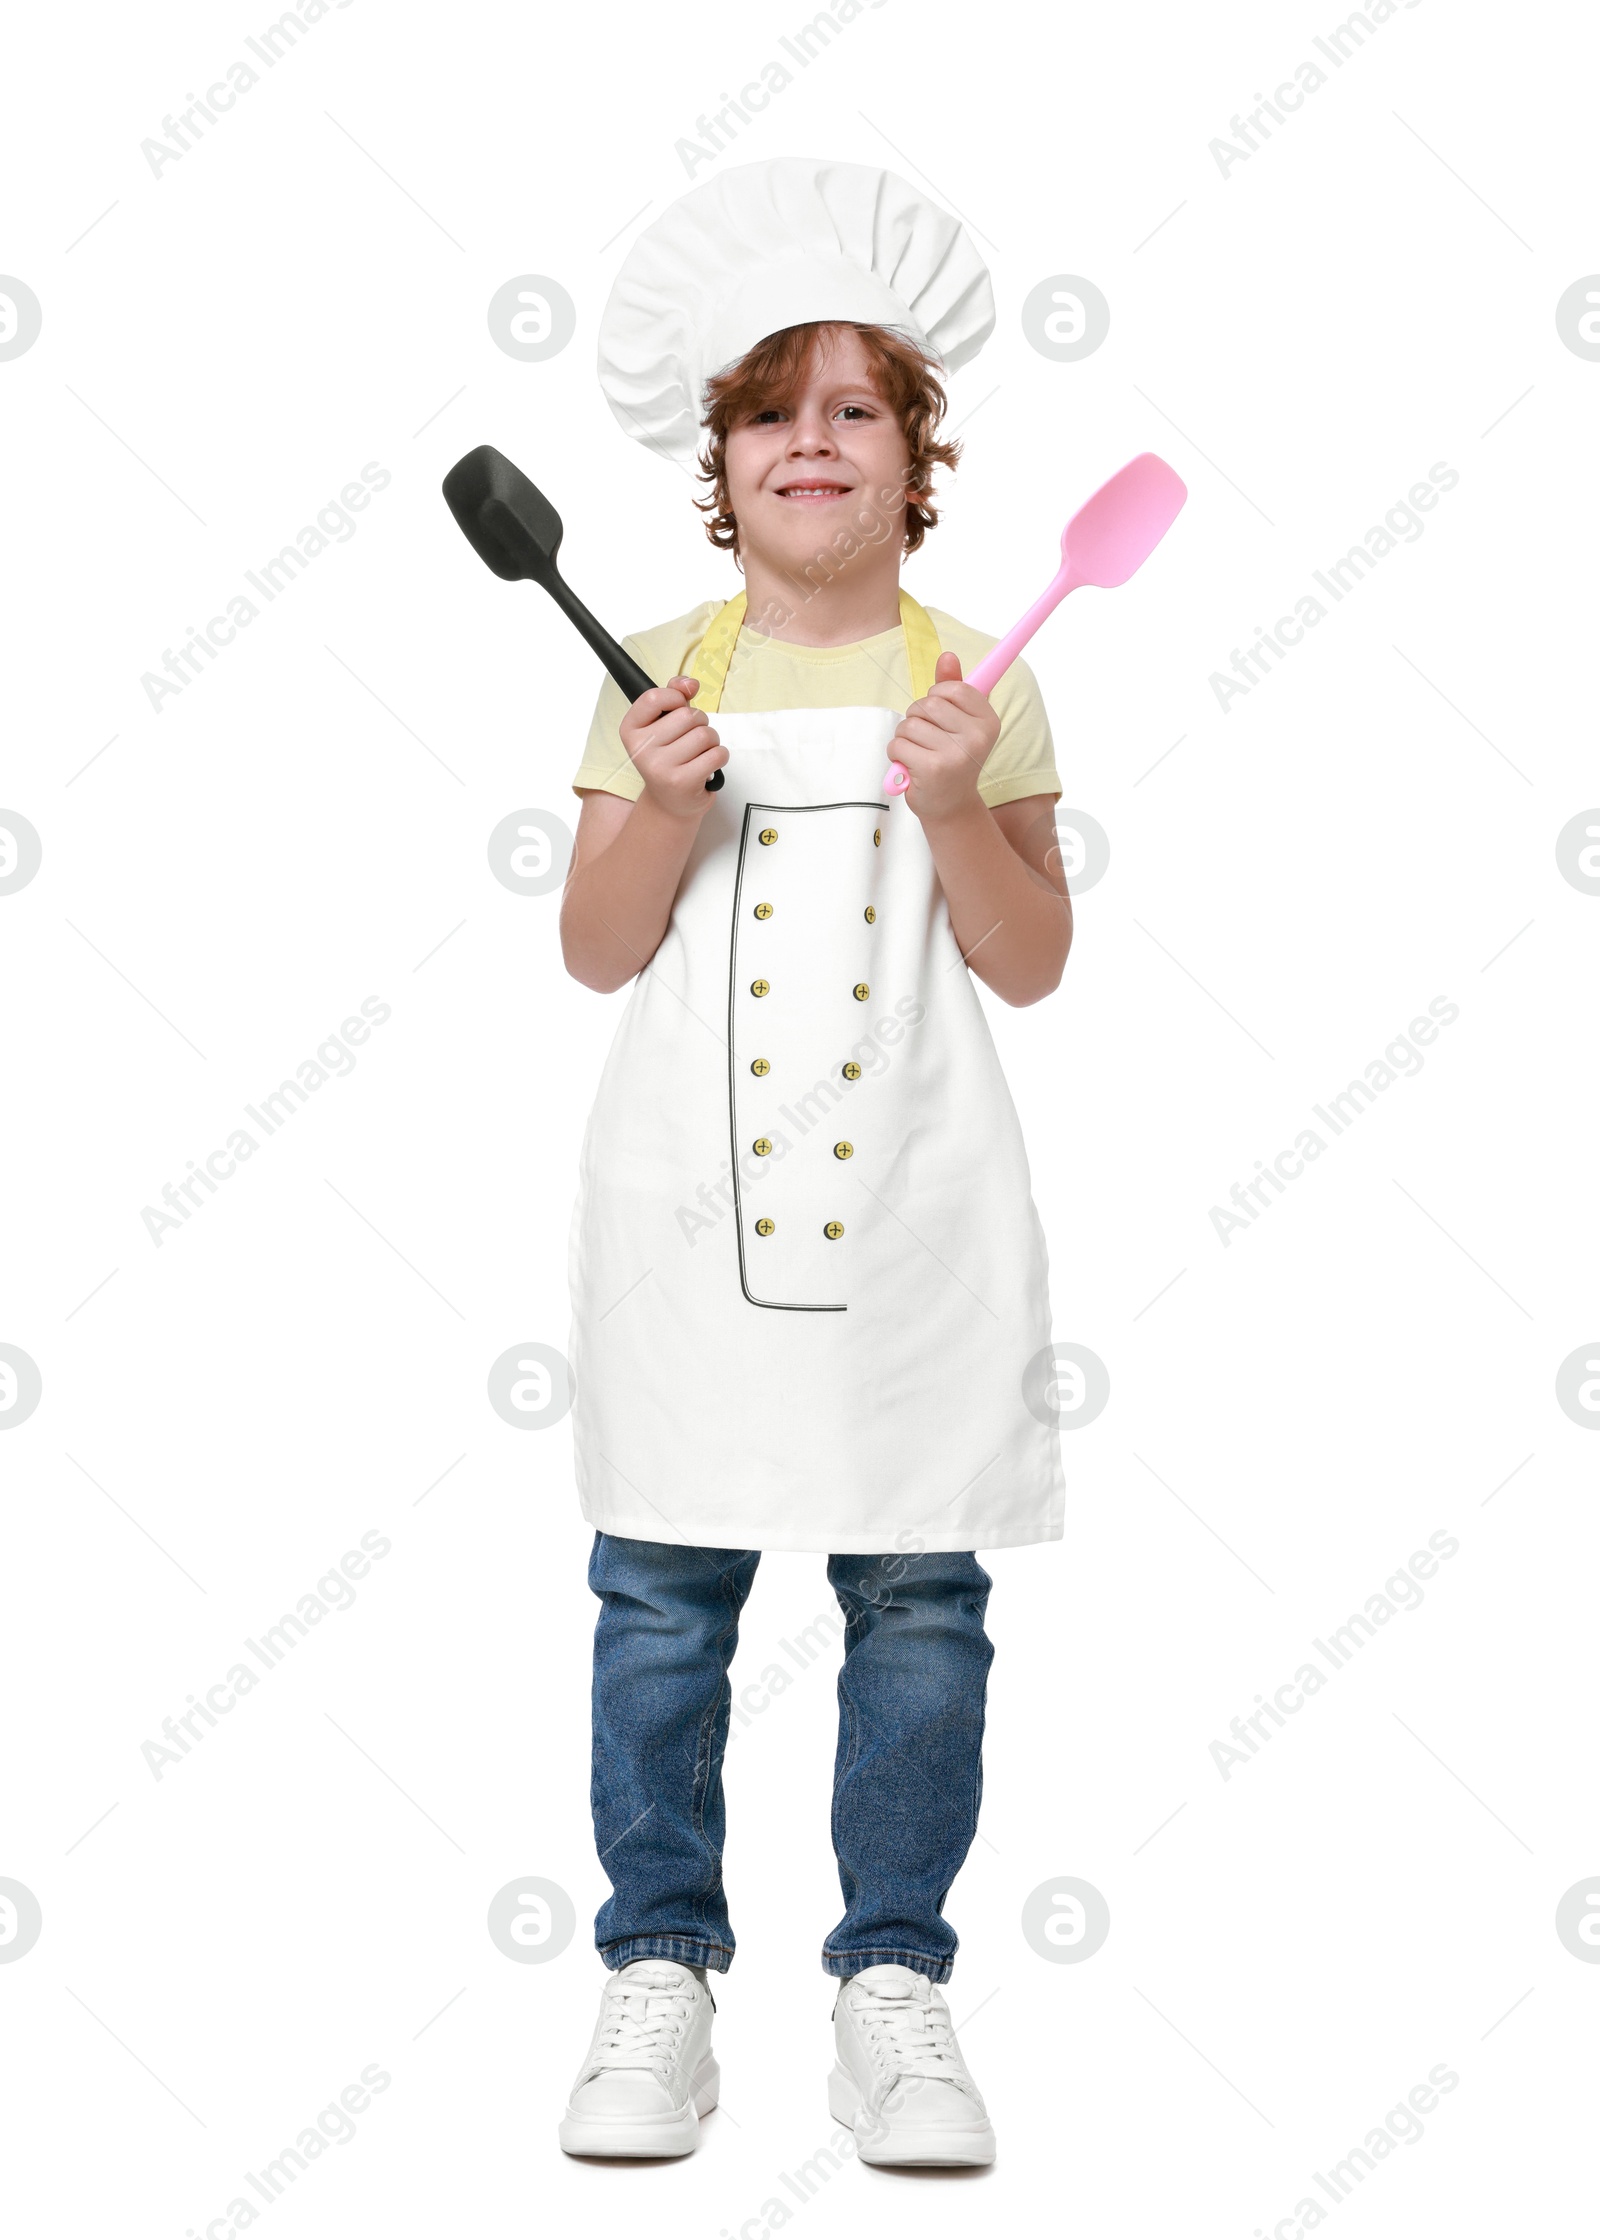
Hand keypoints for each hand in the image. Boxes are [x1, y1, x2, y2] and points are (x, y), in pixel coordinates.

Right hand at [621, 676, 726, 817]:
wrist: (670, 801)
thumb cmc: (669, 756)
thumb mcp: (664, 724)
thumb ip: (674, 695)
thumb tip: (690, 683)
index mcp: (630, 730)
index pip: (653, 697)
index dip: (675, 696)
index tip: (680, 706)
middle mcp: (640, 749)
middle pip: (687, 715)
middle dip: (700, 722)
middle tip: (692, 738)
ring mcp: (659, 767)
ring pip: (705, 735)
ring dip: (712, 740)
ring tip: (700, 752)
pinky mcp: (682, 782)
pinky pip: (716, 754)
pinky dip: (720, 756)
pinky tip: (708, 764)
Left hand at [888, 651, 998, 822]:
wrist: (950, 806)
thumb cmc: (951, 759)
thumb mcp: (958, 722)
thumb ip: (952, 688)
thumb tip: (947, 655)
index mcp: (988, 721)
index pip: (953, 688)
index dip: (936, 698)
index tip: (940, 717)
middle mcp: (977, 737)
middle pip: (927, 704)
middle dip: (916, 718)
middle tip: (926, 739)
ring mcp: (956, 754)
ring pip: (909, 724)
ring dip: (905, 738)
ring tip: (919, 754)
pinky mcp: (932, 768)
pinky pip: (898, 744)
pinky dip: (897, 754)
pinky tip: (910, 766)